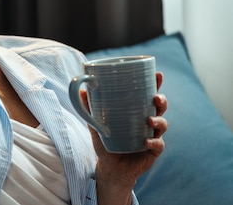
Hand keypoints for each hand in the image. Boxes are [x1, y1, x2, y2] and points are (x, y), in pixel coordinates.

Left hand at [85, 72, 167, 202]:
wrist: (110, 168)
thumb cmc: (106, 142)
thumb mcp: (96, 125)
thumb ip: (90, 110)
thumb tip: (81, 91)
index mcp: (137, 111)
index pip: (148, 94)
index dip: (155, 84)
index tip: (158, 74)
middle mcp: (148, 121)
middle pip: (160, 107)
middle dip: (161, 100)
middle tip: (156, 97)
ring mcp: (152, 135)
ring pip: (162, 124)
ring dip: (159, 120)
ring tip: (150, 120)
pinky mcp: (153, 151)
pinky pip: (158, 144)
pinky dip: (154, 142)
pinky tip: (146, 141)